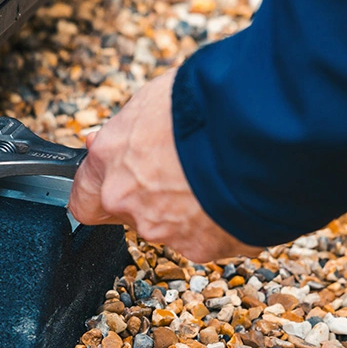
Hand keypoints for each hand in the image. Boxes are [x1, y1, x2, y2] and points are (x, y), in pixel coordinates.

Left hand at [69, 68, 260, 262]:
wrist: (263, 128)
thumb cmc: (209, 101)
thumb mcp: (154, 100)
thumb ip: (124, 131)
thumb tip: (100, 141)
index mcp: (109, 162)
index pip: (84, 197)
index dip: (100, 191)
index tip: (114, 182)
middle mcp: (129, 202)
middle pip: (129, 214)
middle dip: (150, 197)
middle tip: (180, 171)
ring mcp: (164, 229)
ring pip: (169, 227)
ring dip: (187, 209)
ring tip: (218, 175)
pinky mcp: (203, 247)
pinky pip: (208, 237)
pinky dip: (220, 221)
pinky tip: (237, 193)